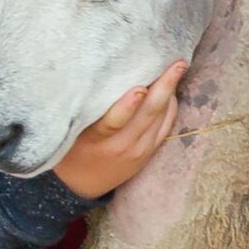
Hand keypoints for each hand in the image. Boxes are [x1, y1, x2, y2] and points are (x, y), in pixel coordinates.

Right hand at [54, 59, 185, 197]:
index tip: (139, 88)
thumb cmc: (71, 147)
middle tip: (177, 63)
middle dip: (164, 87)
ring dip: (170, 93)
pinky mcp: (149, 153)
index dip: (128, 105)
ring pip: (161, 118)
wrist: (81, 184)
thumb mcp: (70, 129)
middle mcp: (121, 145)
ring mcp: (139, 150)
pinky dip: (170, 107)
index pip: (114, 121)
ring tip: (177, 68)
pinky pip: (166, 127)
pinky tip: (171, 90)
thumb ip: (85, 107)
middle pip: (148, 114)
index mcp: (96, 138)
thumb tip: (97, 73)